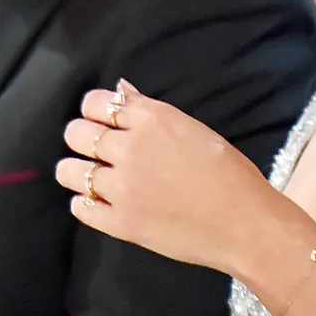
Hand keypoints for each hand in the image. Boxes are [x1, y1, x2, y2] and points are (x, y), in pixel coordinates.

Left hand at [56, 80, 305, 281]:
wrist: (245, 224)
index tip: (101, 119)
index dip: (94, 110)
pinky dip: (85, 203)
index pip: (96, 102)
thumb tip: (122, 92)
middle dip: (82, 137)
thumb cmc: (232, 175)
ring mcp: (121, 188)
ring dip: (76, 170)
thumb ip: (152, 112)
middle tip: (95, 149)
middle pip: (77, 133)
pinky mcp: (120, 222)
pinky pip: (80, 207)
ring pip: (70, 171)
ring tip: (91, 177)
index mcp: (152, 120)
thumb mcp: (195, 131)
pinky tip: (98, 202)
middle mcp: (130, 149)